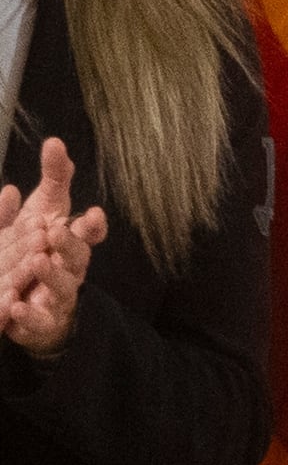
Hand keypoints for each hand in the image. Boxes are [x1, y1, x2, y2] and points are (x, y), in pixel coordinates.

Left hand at [0, 138, 109, 355]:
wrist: (23, 303)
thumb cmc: (34, 252)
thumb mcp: (38, 212)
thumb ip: (52, 181)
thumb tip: (54, 143)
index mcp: (68, 243)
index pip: (87, 233)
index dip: (92, 226)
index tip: (94, 213)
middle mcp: (68, 269)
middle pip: (77, 258)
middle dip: (69, 245)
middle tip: (54, 231)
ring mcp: (56, 296)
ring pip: (62, 287)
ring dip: (51, 275)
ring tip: (38, 261)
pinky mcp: (39, 321)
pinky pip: (38, 320)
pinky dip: (29, 314)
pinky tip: (16, 304)